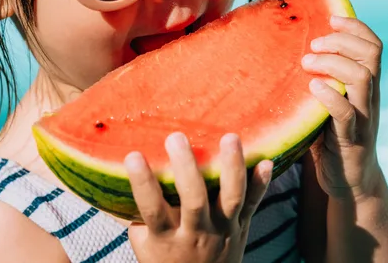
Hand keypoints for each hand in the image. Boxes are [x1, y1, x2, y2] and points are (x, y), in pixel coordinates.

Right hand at [125, 132, 272, 262]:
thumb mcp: (144, 244)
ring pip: (230, 198)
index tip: (133, 155)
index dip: (142, 183)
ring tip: (229, 138)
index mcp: (167, 237)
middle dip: (186, 168)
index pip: (152, 209)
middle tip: (176, 137)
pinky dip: (261, 184)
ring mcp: (222, 229)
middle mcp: (196, 233)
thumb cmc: (165, 260)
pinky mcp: (241, 226)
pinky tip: (266, 161)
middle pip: (194, 200)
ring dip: (231, 167)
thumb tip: (120, 171)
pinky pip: (253, 204)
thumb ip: (138, 213)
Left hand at [302, 15, 382, 201]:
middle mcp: (369, 97)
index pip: (373, 45)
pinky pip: (347, 113)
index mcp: (366, 85)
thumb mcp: (327, 102)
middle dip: (342, 40)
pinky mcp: (352, 140)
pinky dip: (330, 96)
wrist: (349, 182)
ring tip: (307, 62)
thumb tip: (286, 49)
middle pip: (372, 55)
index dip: (356, 26)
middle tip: (314, 44)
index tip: (331, 18)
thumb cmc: (331, 137)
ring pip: (364, 78)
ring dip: (334, 63)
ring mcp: (363, 118)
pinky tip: (312, 88)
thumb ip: (319, 79)